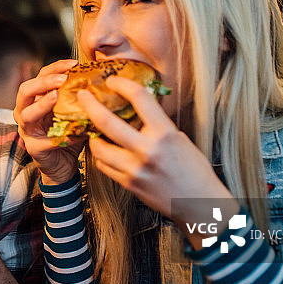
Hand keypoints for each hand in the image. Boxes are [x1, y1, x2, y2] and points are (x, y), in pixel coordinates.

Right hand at [13, 59, 84, 184]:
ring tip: (56, 96)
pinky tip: (77, 132)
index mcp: (35, 100)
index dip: (55, 68)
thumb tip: (103, 80)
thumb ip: (80, 98)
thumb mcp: (73, 112)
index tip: (74, 63)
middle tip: (63, 79)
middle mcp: (26, 112)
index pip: (40, 76)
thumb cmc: (68, 134)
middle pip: (25, 90)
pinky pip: (44, 140)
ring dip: (42, 104)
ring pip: (27, 114)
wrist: (63, 165)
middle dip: (43, 82)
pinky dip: (61, 136)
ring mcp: (27, 131)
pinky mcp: (34, 148)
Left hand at [79, 76, 237, 241]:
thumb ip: (158, 125)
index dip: (123, 84)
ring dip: (93, 136)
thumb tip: (138, 109)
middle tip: (83, 96)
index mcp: (165, 133)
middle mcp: (148, 149)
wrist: (200, 203)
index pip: (140, 98)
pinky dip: (101, 157)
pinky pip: (104, 166)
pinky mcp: (129, 184)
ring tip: (93, 131)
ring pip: (99, 147)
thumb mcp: (180, 139)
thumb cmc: (194, 170)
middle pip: (107, 121)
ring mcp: (136, 168)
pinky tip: (104, 152)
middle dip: (90, 105)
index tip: (113, 80)